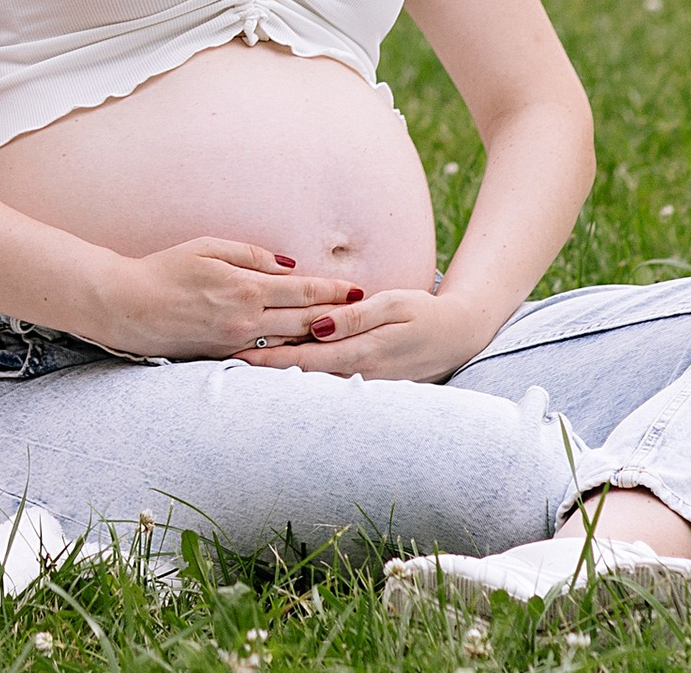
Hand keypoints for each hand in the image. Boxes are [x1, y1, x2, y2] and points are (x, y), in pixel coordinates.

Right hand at [86, 236, 361, 361]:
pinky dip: (291, 355)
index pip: (301, 292)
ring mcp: (237, 344)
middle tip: (364, 314)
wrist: (129, 307)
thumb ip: (250, 254)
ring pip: (290, 345)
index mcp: (245, 290)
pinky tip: (307, 354)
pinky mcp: (225, 357)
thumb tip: (286, 264)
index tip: (356, 288)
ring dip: (319, 341)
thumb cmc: (164, 269)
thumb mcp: (207, 247)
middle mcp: (247, 321)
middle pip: (304, 322)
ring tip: (347, 336)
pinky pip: (268, 358)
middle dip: (337, 317)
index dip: (331, 290)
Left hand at [232, 284, 495, 382]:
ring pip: (318, 382)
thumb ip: (353, 317)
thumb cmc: (422, 311)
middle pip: (306, 375)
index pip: (306, 358)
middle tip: (230, 360)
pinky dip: (309, 378)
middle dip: (269, 370)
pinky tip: (286, 375)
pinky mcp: (375, 384)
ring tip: (246, 368)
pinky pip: (335, 383)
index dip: (271, 358)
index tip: (240, 354)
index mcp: (363, 352)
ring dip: (285, 377)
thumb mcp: (391, 305)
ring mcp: (369, 383)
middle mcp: (363, 374)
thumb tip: (317, 325)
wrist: (460, 335)